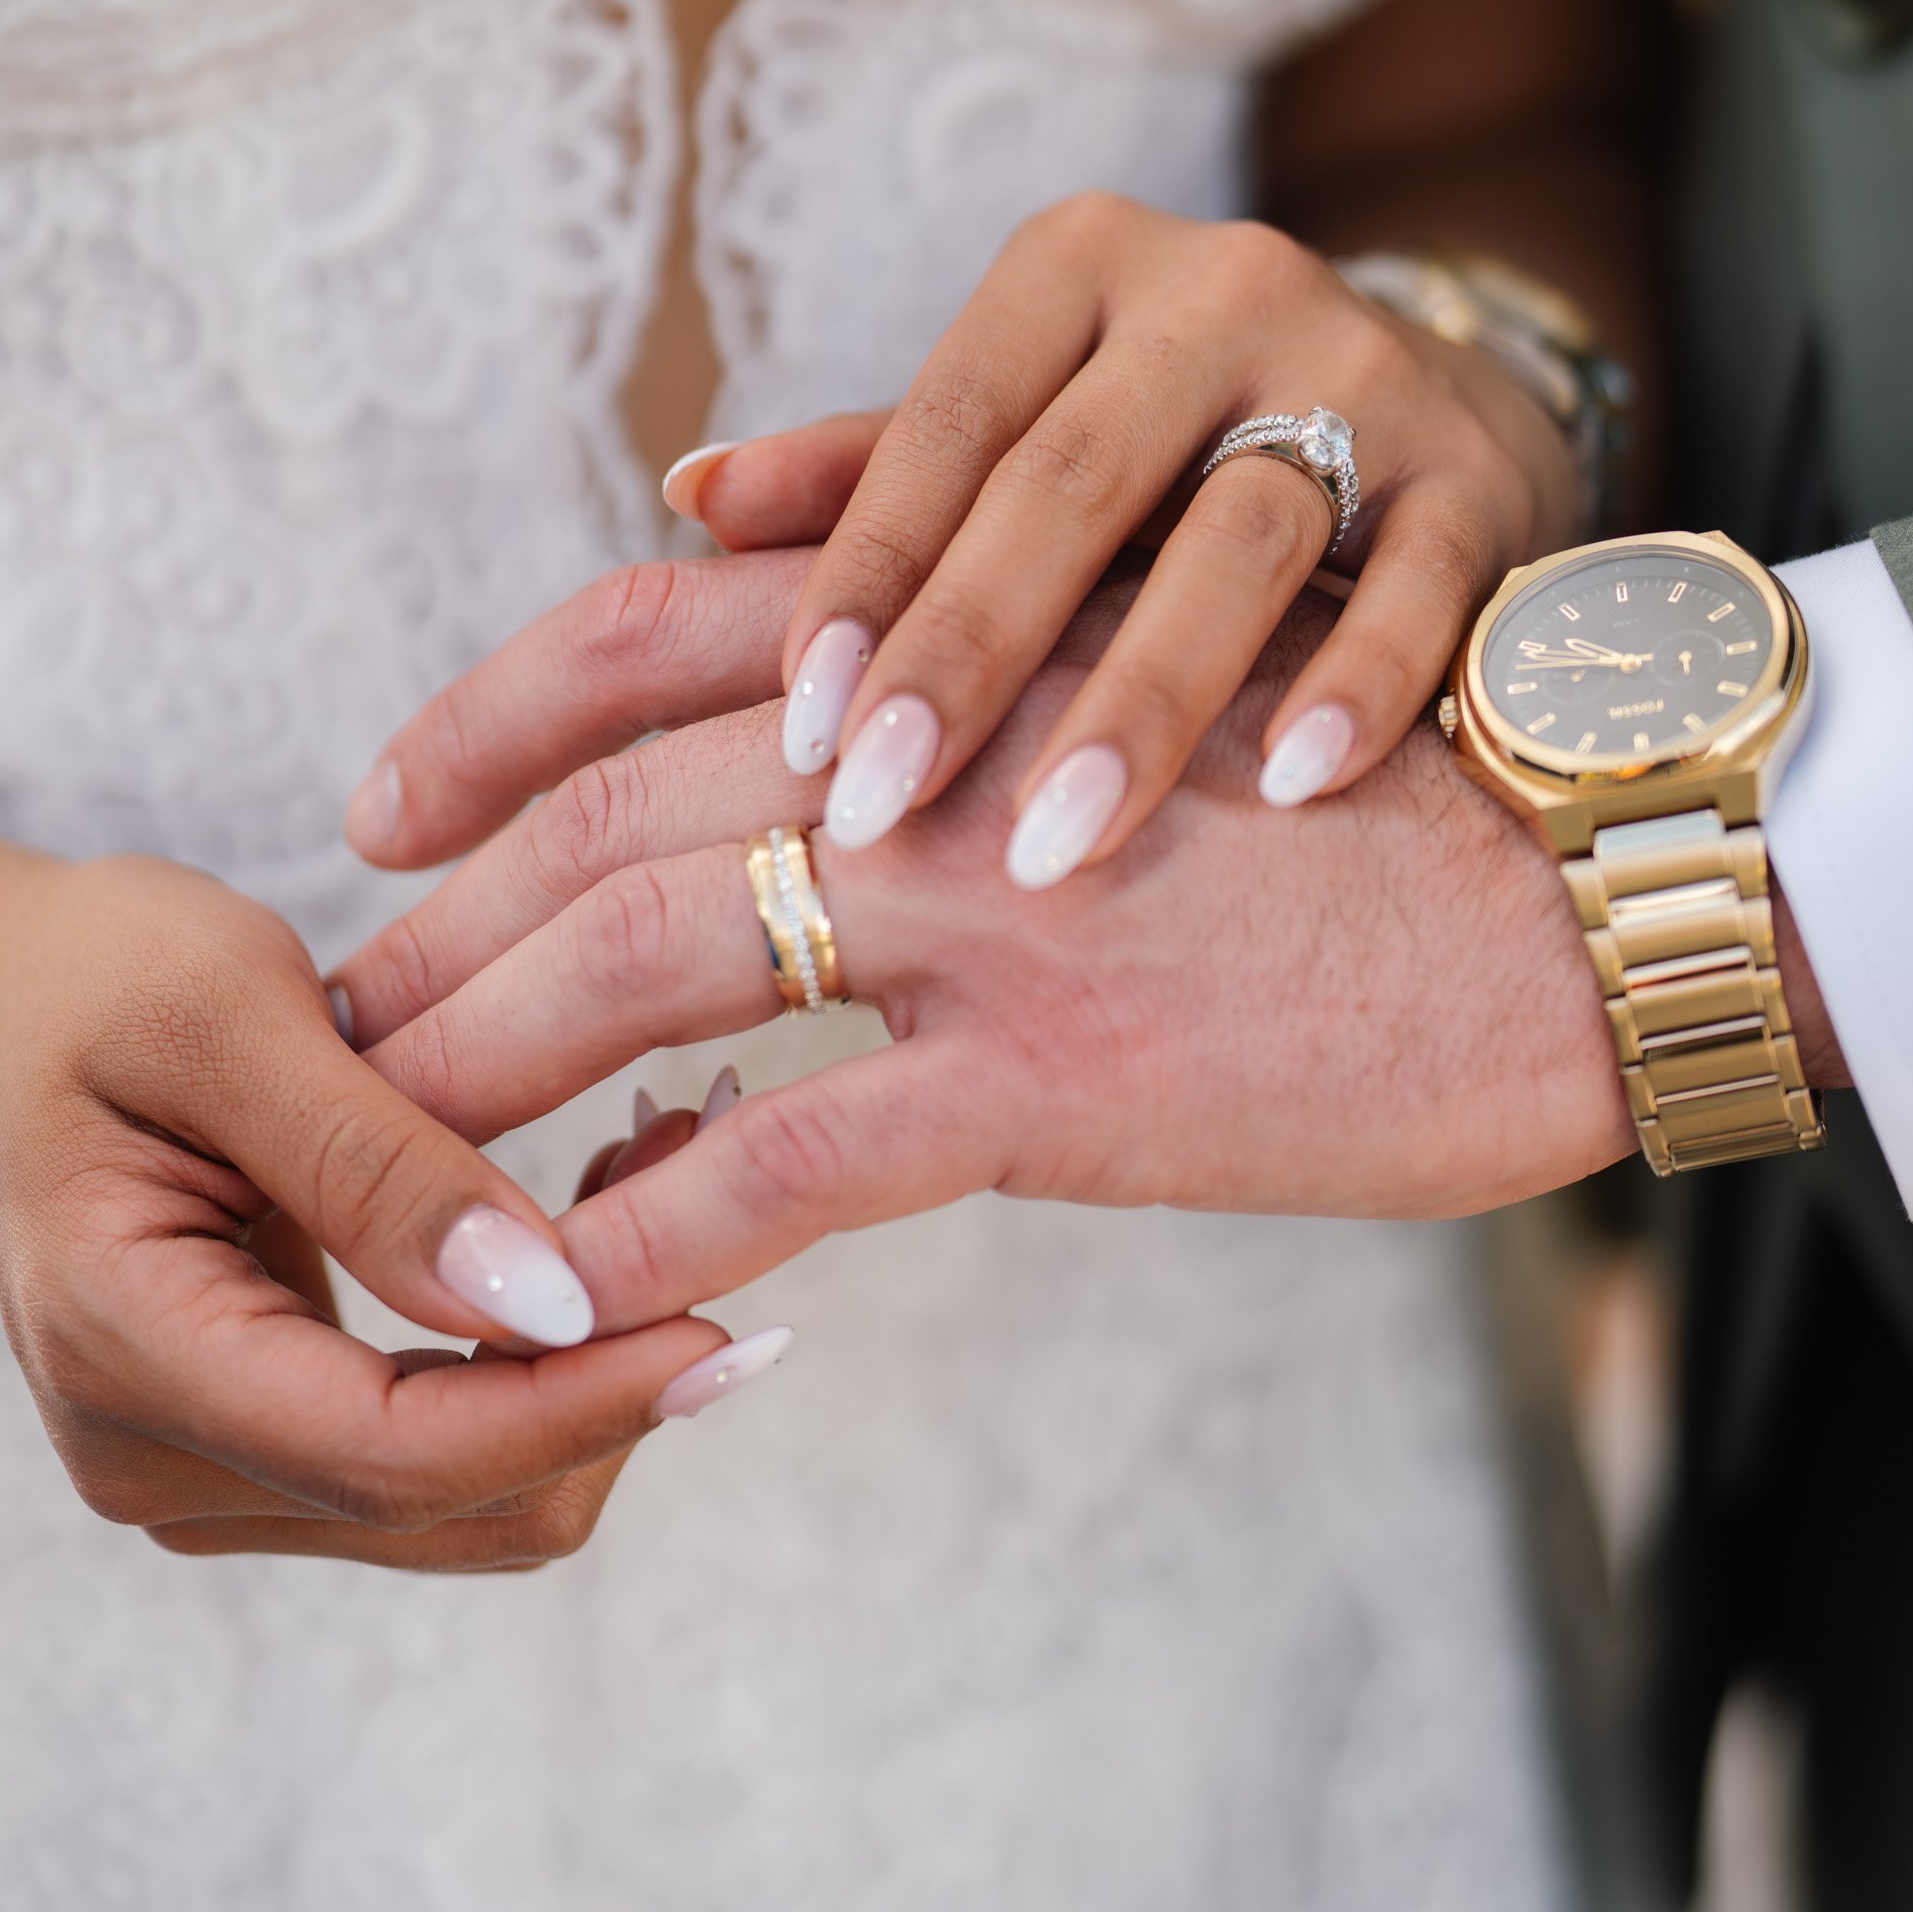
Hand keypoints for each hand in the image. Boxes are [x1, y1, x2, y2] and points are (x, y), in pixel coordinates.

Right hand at [0, 817, 764, 1568]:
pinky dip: (546, 1358)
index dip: (580, 1403)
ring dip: (598, 1365)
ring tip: (666, 1159)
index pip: (396, 1456)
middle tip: (715, 1159)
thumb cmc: (95, 979)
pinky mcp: (270, 1445)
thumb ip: (375, 1160)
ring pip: (478, 1500)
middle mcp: (159, 1460)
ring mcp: (212, 1474)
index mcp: (126, 1355)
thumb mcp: (225, 1012)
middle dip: (613, 1374)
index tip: (734, 1320)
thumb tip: (544, 1301)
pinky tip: (595, 1217)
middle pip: (460, 1505)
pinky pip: (450, 1452)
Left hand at [334, 560, 1640, 1323]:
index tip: (380, 806)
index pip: (659, 632)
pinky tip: (569, 1279)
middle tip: (326, 1017)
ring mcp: (997, 902)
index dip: (495, 714)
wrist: (1586, 897)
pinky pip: (799, 1151)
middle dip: (445, 914)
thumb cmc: (1377, 798)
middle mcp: (952, 735)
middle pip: (614, 802)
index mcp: (968, 632)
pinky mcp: (1065, 1072)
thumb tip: (802, 764)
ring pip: (660, 954)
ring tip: (383, 1154)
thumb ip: (976, 689)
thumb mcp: (1163, 686)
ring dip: (490, 1055)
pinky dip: (663, 1217)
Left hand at [667, 194, 1581, 888]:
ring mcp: (1367, 373)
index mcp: (1078, 272)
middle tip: (874, 813)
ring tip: (1051, 848)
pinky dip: (1354, 684)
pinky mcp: (1484, 475)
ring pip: (1240, 532)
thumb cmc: (1181, 468)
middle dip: (966, 652)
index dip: (865, 572)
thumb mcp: (1034, 437)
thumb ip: (880, 469)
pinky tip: (1289, 792)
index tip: (798, 732)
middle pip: (1070, 476)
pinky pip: (1417, 583)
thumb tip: (690, 492)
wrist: (1458, 437)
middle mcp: (1219, 290)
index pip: (947, 419)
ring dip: (1141, 699)